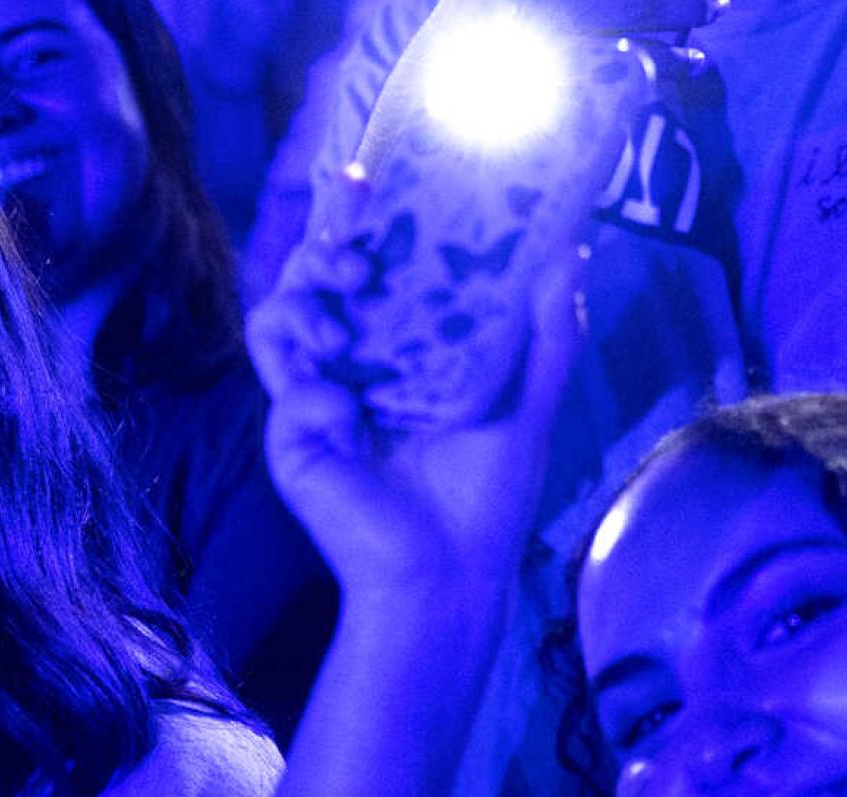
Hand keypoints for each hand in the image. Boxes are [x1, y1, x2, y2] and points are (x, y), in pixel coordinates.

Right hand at [252, 175, 582, 597]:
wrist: (452, 570)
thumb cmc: (486, 491)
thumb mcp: (529, 397)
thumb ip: (545, 326)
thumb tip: (569, 244)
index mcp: (397, 344)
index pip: (368, 266)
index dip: (359, 220)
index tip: (367, 175)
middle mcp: (350, 361)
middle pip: (313, 279)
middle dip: (324, 242)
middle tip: (354, 228)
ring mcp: (314, 398)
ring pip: (276, 320)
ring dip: (302, 300)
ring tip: (341, 314)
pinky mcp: (292, 438)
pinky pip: (284, 390)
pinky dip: (310, 388)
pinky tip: (344, 408)